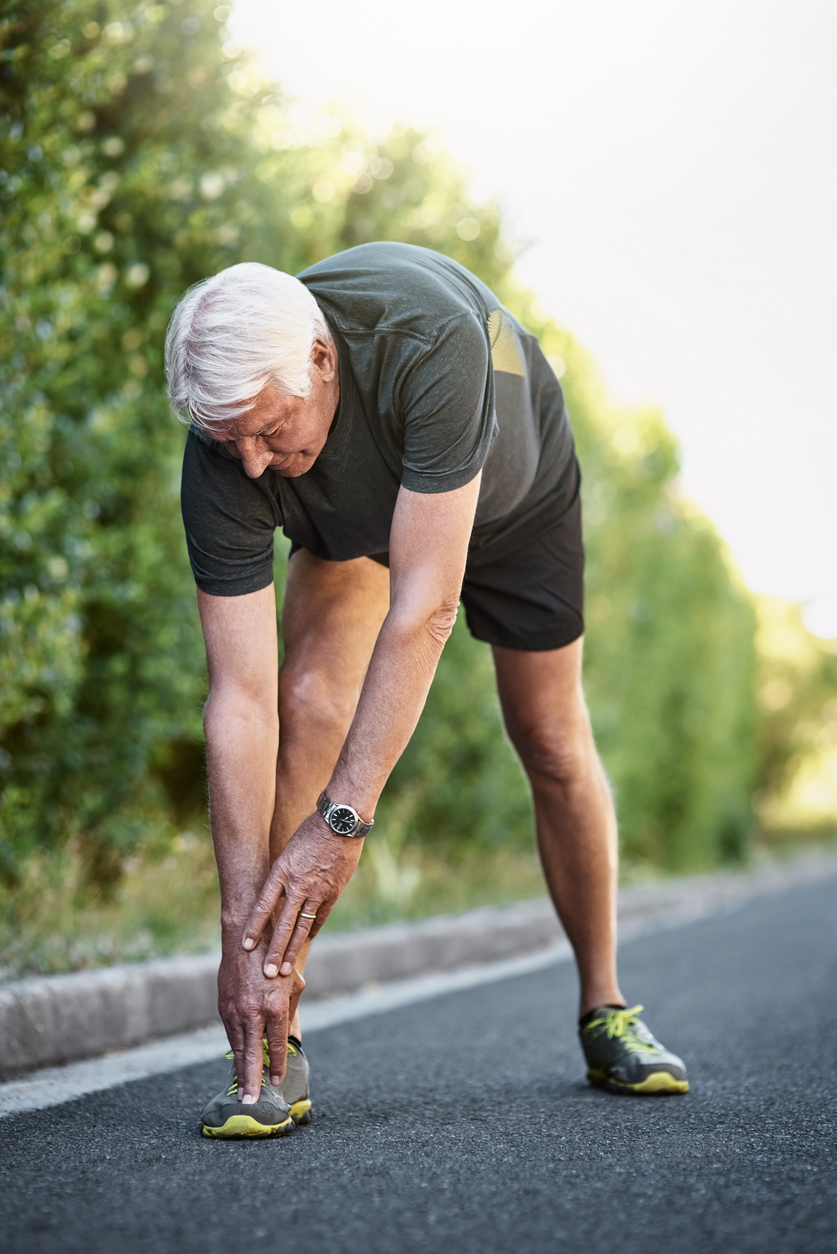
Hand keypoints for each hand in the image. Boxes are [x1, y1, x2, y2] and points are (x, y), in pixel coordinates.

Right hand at [218, 942, 305, 1100]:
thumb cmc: (275, 958)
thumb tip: (291, 1034)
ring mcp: (236, 1010)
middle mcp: (253, 1012)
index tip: (278, 1080)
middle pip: (252, 1054)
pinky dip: (235, 1049)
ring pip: (237, 1047)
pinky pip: (230, 1034)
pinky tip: (238, 1061)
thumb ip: (291, 1010)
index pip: (277, 1044)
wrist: (246, 937)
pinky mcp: (224, 1007)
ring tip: (243, 1089)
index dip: (278, 1064)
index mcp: (274, 1006)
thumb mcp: (293, 983)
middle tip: (251, 1101)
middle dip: (252, 1080)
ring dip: (241, 1069)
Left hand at [242, 812, 363, 977]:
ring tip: (283, 969)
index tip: (246, 946)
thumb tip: (276, 896)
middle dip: (273, 951)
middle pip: (283, 924)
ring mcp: (317, 890)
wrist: (340, 822)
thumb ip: (282, 875)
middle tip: (266, 974)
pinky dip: (312, 930)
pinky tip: (306, 941)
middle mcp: (297, 884)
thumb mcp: (288, 851)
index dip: (254, 927)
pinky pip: (320, 917)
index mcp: (281, 871)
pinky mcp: (333, 892)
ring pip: (302, 927)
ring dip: (292, 950)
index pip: (263, 905)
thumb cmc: (310, 831)